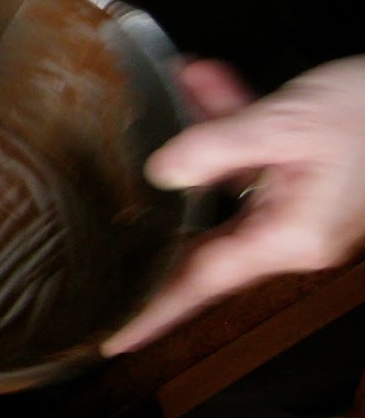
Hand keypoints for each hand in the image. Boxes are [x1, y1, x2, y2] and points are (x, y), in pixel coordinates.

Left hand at [104, 56, 364, 353]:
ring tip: (189, 84)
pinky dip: (229, 120)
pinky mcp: (305, 179)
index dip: (154, 311)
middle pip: (203, 226)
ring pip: (223, 180)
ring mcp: (298, 207)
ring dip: (204, 132)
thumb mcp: (286, 123)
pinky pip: (250, 158)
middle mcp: (292, 232)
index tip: (113, 338)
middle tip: (122, 173)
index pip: (202, 282)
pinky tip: (209, 79)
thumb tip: (162, 171)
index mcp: (289, 237)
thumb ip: (217, 145)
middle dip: (167, 187)